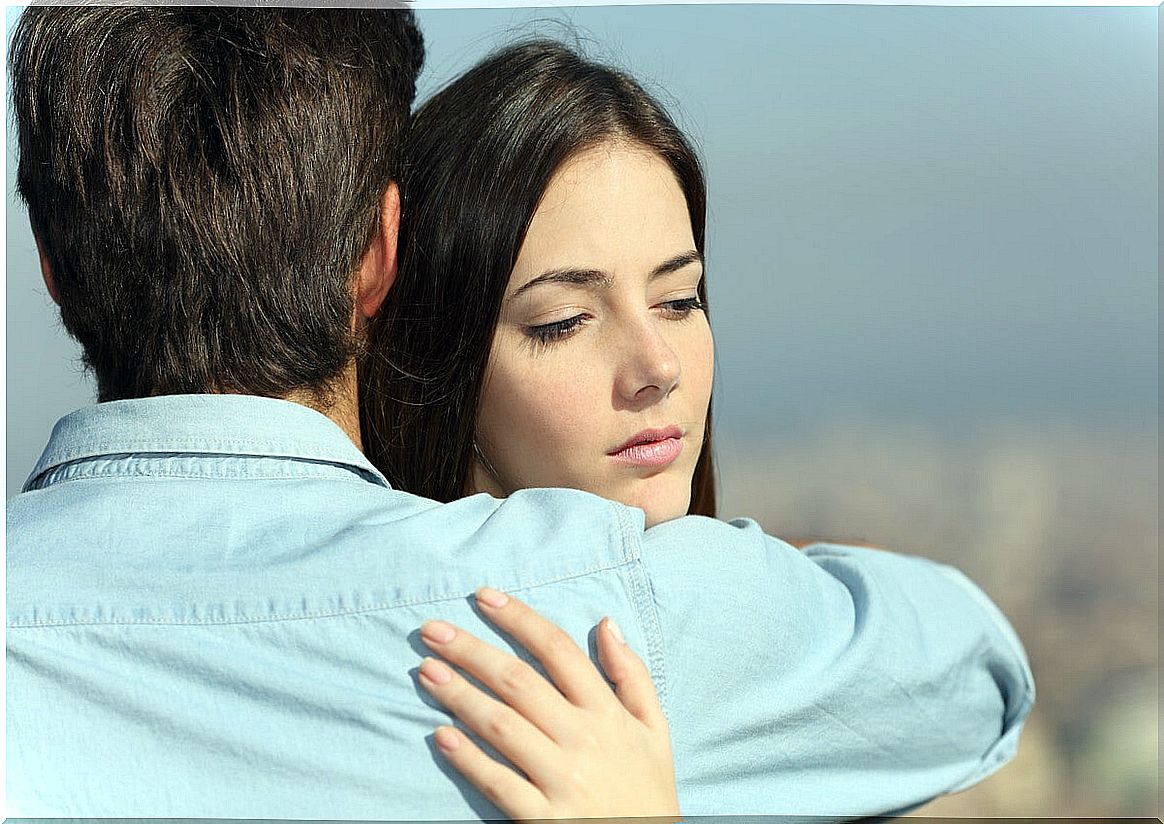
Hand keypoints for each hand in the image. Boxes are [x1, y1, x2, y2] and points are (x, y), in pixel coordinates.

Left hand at [416, 587, 679, 821]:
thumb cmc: (647, 789)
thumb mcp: (654, 729)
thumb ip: (632, 675)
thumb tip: (606, 623)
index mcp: (607, 712)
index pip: (557, 650)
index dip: (518, 618)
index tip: (483, 597)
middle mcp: (584, 738)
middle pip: (519, 681)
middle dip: (472, 651)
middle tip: (433, 630)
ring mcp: (562, 779)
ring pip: (502, 725)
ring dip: (460, 695)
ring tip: (426, 671)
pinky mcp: (544, 818)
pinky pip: (500, 783)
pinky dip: (469, 759)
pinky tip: (441, 737)